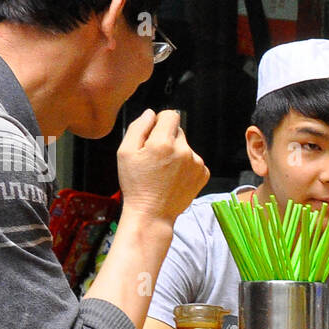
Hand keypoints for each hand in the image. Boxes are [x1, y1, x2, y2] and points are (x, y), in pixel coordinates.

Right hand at [115, 109, 208, 224]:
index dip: (160, 122)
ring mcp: (196, 163)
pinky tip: (174, 178)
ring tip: (164, 171)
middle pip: (178, 131)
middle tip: (155, 159)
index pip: (171, 115)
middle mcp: (184, 150)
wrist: (152, 214)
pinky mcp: (203, 174)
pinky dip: (185, 166)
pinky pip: (194, 160)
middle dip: (167, 139)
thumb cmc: (136, 185)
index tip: (153, 134)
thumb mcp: (125, 152)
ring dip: (176, 153)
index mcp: (163, 142)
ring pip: (186, 147)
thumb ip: (138, 127)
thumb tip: (150, 114)